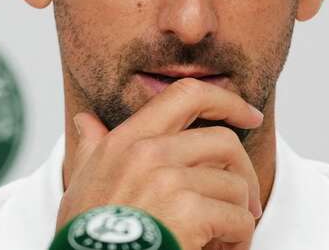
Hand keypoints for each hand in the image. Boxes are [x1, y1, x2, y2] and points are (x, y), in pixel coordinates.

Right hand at [57, 78, 263, 249]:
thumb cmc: (85, 235)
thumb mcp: (80, 184)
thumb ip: (90, 148)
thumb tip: (86, 121)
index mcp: (126, 140)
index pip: (186, 95)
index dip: (226, 100)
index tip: (248, 115)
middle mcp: (149, 153)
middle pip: (224, 142)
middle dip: (244, 172)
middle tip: (246, 200)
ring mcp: (170, 181)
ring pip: (235, 186)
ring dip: (239, 215)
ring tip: (223, 236)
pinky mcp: (189, 213)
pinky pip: (238, 219)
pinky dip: (239, 239)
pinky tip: (221, 249)